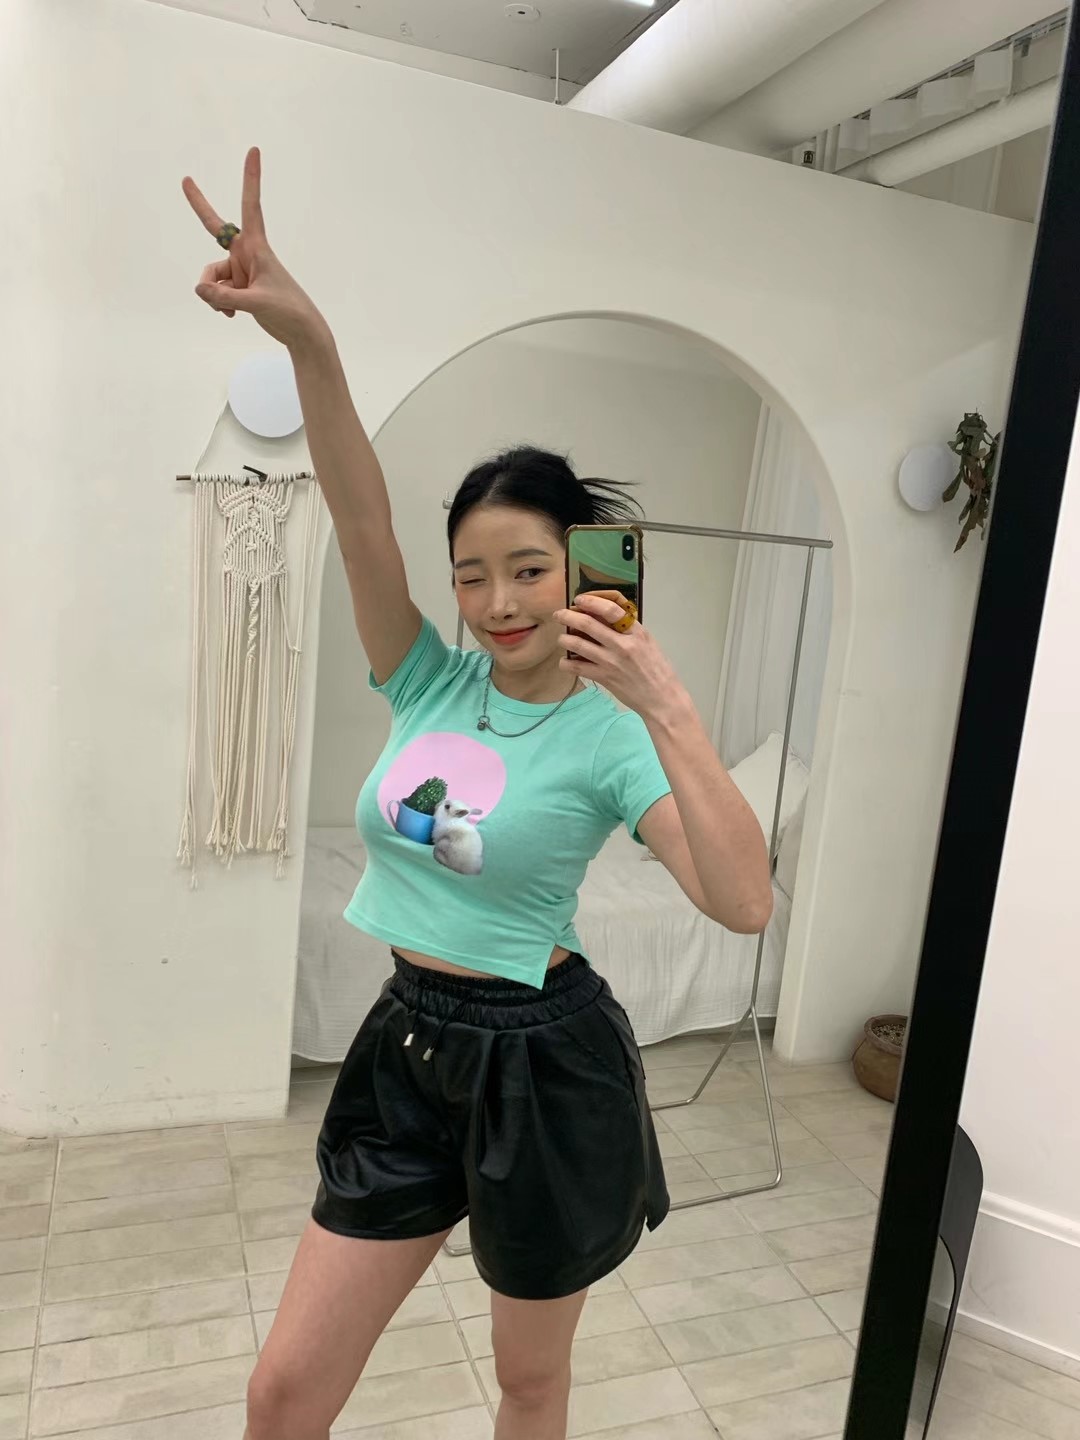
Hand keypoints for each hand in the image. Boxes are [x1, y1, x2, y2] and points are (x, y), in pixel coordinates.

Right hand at [182, 148, 326, 349]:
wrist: (301, 333)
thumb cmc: (288, 312)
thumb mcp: (256, 304)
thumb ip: (224, 297)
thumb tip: (198, 288)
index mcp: (257, 248)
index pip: (251, 206)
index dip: (251, 179)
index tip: (254, 151)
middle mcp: (246, 254)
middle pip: (216, 229)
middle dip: (200, 206)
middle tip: (185, 180)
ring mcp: (240, 271)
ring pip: (211, 276)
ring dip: (214, 294)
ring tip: (230, 310)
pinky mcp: (238, 288)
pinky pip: (215, 292)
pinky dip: (218, 303)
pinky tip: (231, 315)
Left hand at [554, 594, 689, 721]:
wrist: (661, 698)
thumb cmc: (656, 669)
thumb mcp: (647, 642)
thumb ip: (628, 629)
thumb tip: (604, 617)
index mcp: (636, 632)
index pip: (611, 610)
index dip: (591, 601)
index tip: (579, 599)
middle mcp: (622, 645)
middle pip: (588, 624)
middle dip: (568, 616)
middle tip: (559, 615)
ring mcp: (611, 662)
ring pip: (578, 644)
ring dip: (564, 639)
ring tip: (562, 638)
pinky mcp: (604, 678)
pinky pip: (577, 667)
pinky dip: (566, 663)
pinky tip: (565, 661)